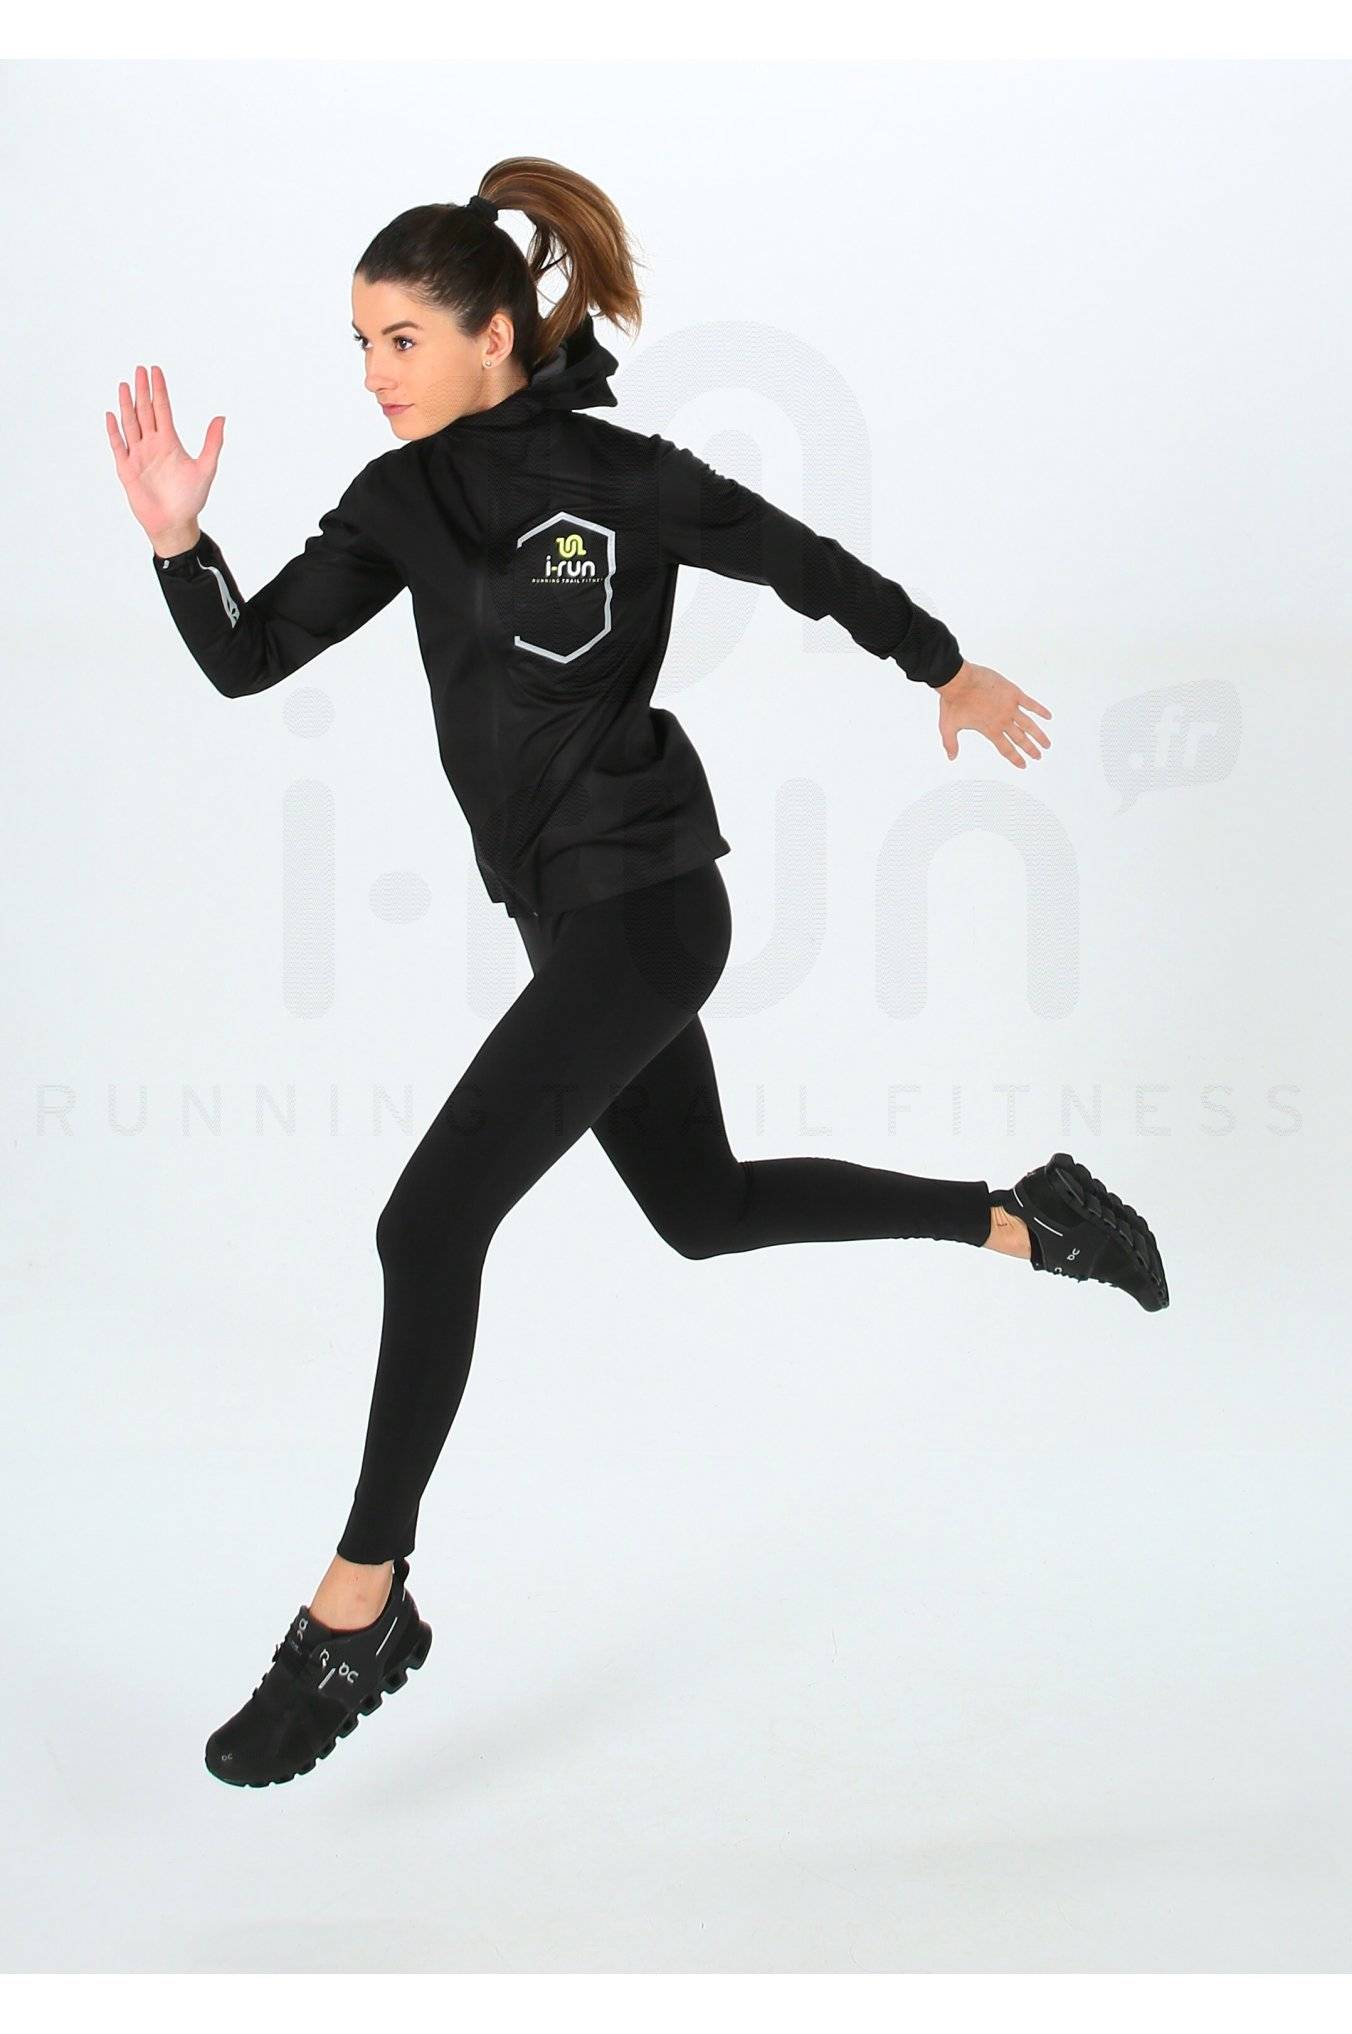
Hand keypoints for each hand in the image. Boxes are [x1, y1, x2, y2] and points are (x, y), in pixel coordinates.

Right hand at [105, 364, 223, 544]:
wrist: (174, 524)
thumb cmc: (190, 499)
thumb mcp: (206, 468)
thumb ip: (212, 443)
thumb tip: (221, 417)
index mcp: (170, 442)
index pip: (163, 409)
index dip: (159, 390)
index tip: (155, 371)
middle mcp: (152, 445)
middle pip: (145, 411)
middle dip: (142, 390)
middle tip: (139, 369)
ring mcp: (138, 455)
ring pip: (130, 424)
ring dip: (126, 405)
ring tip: (124, 385)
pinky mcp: (127, 469)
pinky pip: (118, 446)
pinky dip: (114, 431)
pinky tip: (111, 415)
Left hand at [935, 660, 1051, 767]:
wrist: (958, 680)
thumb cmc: (953, 702)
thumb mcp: (948, 726)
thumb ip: (950, 743)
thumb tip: (951, 757)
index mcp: (989, 730)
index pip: (1006, 748)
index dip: (1015, 758)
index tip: (1023, 764)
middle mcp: (1002, 721)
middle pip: (1020, 739)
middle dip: (1031, 749)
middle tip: (1038, 756)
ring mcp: (1009, 707)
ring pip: (1029, 724)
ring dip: (1039, 735)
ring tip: (1047, 744)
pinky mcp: (1013, 693)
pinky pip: (1030, 703)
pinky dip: (1040, 710)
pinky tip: (1049, 716)